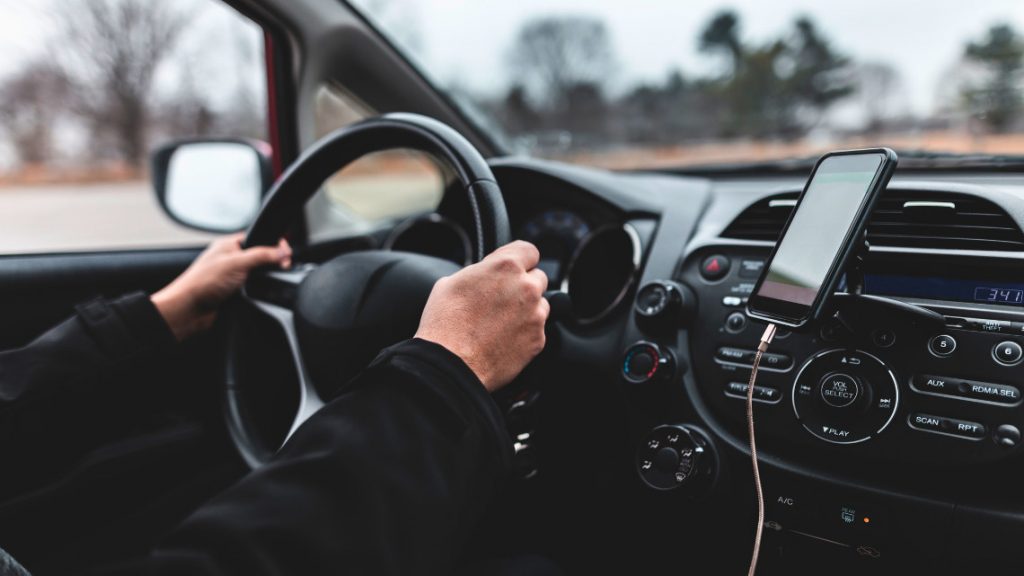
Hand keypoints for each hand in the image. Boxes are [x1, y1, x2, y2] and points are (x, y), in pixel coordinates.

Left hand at [152, 234, 291, 340]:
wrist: (190, 310)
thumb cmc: (203, 282)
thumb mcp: (237, 263)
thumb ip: (263, 256)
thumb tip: (283, 251)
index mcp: (229, 245)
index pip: (259, 238)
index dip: (274, 244)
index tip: (286, 253)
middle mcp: (231, 259)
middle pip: (261, 256)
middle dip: (272, 261)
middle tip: (282, 267)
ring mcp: (233, 276)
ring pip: (259, 273)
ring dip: (266, 277)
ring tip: (270, 279)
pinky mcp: (235, 292)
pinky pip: (254, 287)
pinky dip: (260, 289)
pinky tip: (260, 291)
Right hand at [415, 241, 549, 391]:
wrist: (450, 364)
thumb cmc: (445, 324)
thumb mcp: (451, 282)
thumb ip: (479, 273)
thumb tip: (485, 275)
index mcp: (506, 267)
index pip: (529, 251)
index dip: (520, 259)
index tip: (514, 268)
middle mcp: (527, 288)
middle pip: (538, 278)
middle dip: (523, 285)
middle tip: (502, 299)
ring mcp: (535, 315)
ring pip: (540, 305)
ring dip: (527, 310)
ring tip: (500, 323)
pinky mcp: (538, 340)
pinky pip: (537, 330)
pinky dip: (525, 333)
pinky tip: (503, 339)